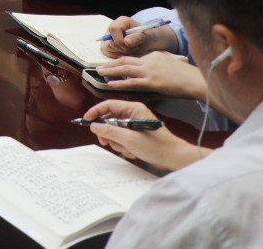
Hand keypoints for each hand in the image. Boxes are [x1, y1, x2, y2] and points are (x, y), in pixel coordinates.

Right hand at [83, 99, 203, 171]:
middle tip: (105, 142)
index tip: (87, 120)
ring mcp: (136, 124)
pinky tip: (132, 152)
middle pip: (110, 119)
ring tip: (126, 150)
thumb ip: (109, 131)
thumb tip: (94, 126)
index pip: (108, 105)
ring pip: (115, 130)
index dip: (96, 112)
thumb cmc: (157, 146)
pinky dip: (124, 145)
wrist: (175, 158)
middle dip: (107, 132)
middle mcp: (134, 114)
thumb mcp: (129, 139)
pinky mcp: (138, 134)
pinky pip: (123, 137)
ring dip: (117, 142)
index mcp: (133, 109)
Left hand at [96, 52, 207, 101]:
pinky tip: (111, 84)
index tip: (113, 64)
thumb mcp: (169, 64)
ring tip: (100, 73)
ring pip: (125, 69)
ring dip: (111, 71)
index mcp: (153, 55)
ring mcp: (149, 70)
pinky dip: (120, 82)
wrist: (196, 80)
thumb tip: (146, 74)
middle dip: (111, 64)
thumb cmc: (186, 76)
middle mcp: (149, 60)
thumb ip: (156, 66)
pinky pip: (132, 82)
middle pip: (125, 60)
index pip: (133, 57)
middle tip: (100, 67)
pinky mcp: (152, 82)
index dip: (121, 61)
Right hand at [100, 16, 177, 57]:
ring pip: (107, 47)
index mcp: (122, 21)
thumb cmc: (148, 37)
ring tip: (131, 50)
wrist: (149, 42)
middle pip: (110, 40)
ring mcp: (108, 37)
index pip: (113, 29)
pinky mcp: (107, 45)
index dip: (119, 39)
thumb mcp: (146, 36)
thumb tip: (126, 42)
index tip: (129, 45)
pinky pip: (107, 52)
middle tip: (134, 49)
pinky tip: (125, 54)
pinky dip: (116, 56)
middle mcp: (113, 28)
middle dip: (122, 48)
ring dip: (120, 52)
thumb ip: (137, 37)